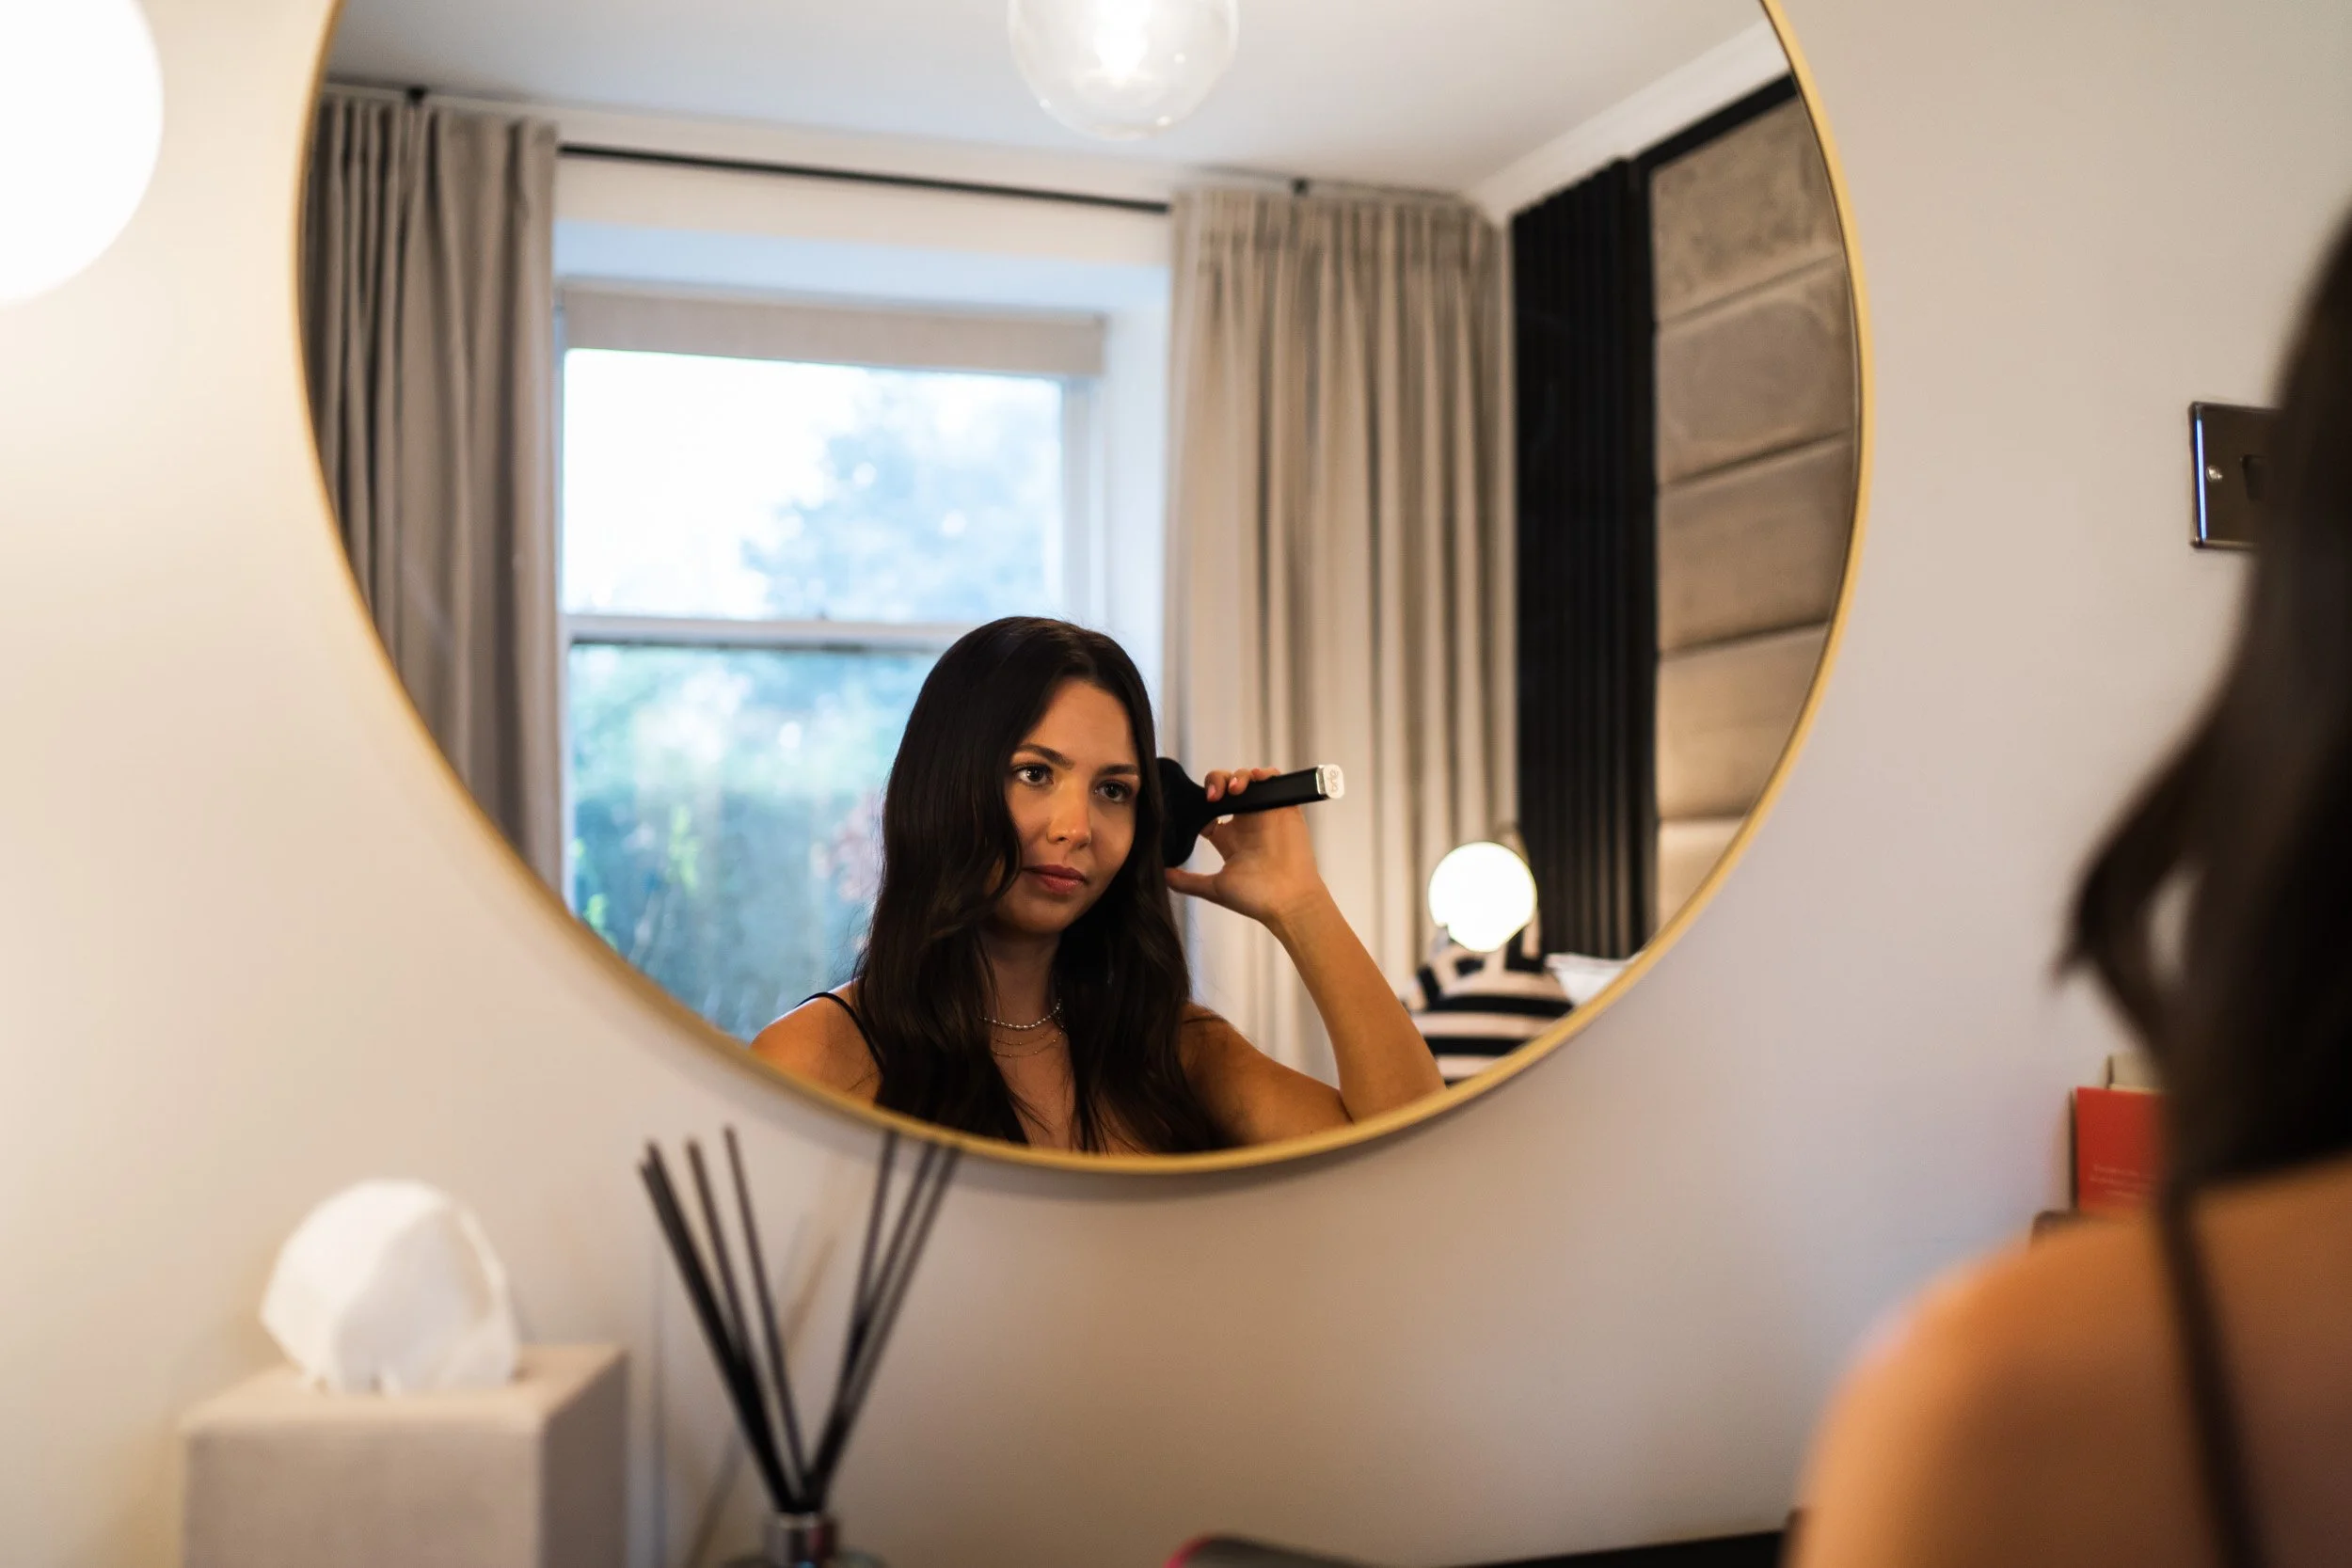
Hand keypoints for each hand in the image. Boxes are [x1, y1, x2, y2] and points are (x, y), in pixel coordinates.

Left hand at [1164, 766, 1329, 933]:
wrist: (1287, 901)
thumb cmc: (1255, 898)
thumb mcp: (1214, 888)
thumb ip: (1188, 882)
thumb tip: (1162, 875)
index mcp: (1228, 838)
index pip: (1208, 809)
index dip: (1199, 802)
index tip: (1196, 808)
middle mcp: (1245, 823)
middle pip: (1226, 788)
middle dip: (1216, 782)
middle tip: (1212, 796)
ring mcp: (1264, 814)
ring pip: (1248, 780)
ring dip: (1237, 777)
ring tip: (1232, 789)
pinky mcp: (1284, 808)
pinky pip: (1274, 781)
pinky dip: (1265, 775)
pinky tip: (1255, 781)